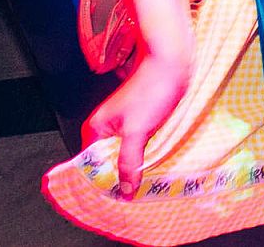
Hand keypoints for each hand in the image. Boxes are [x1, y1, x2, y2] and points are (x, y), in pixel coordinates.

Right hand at [82, 50, 190, 198]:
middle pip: (108, 163)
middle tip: (133, 197)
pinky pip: (138, 147)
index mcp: (96, 129)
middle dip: (119, 178)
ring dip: (133, 169)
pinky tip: (152, 168)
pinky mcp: (140, 123)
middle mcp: (106, 128)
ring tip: (143, 187)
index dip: (103, 184)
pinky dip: (143, 158)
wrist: (172, 63)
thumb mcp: (137, 131)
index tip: (116, 201)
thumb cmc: (152, 89)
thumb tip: (125, 191)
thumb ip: (128, 162)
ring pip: (124, 155)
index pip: (91, 166)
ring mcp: (124, 125)